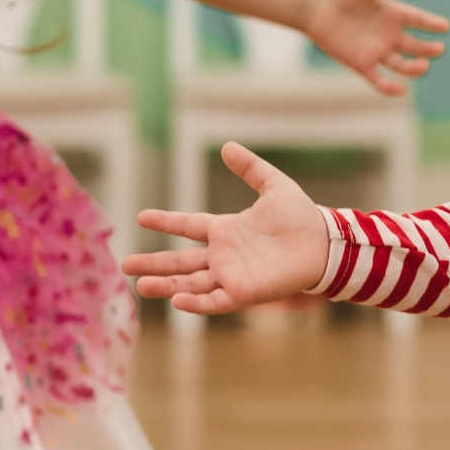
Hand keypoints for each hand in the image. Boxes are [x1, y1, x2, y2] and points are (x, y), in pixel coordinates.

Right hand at [125, 143, 330, 313]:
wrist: (323, 243)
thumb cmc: (302, 217)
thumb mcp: (274, 186)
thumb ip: (250, 168)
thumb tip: (227, 147)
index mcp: (227, 230)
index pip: (187, 226)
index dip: (165, 221)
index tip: (140, 217)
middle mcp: (224, 255)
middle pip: (180, 261)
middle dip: (153, 263)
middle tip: (125, 265)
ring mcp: (231, 275)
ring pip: (190, 283)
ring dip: (166, 286)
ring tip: (140, 287)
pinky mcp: (243, 292)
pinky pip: (215, 301)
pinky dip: (196, 303)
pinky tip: (176, 300)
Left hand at [303, 0, 449, 95]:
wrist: (313, 6)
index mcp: (391, 13)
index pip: (418, 20)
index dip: (432, 24)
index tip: (446, 26)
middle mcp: (386, 34)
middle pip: (414, 45)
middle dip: (428, 49)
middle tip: (439, 48)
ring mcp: (375, 50)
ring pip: (402, 64)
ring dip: (415, 68)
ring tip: (424, 65)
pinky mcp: (361, 63)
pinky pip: (379, 80)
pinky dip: (389, 88)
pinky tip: (401, 90)